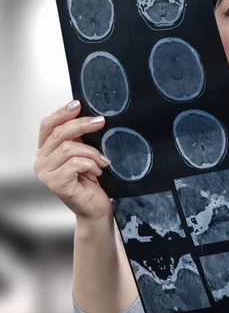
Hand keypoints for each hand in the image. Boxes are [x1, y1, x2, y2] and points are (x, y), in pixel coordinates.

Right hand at [34, 100, 111, 222]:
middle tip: (100, 122)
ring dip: (91, 152)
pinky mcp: (56, 184)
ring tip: (102, 161)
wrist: (95, 208)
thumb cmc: (90, 183)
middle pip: (59, 133)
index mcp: (46, 151)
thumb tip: (88, 116)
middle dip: (82, 125)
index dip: (62, 112)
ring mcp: (46, 173)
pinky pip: (75, 163)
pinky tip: (97, 172)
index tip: (78, 104)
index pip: (48, 125)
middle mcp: (42, 161)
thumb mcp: (84, 154)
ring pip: (69, 148)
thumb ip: (79, 138)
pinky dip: (90, 164)